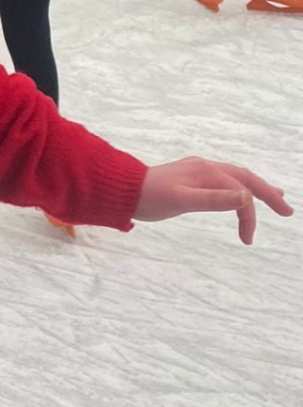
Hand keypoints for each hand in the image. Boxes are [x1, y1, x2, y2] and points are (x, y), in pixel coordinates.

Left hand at [136, 158, 289, 244]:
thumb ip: (213, 199)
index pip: (240, 194)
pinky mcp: (190, 176)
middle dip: (267, 194)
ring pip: (235, 177)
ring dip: (255, 188)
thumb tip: (245, 197)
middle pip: (245, 178)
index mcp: (207, 172)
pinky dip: (238, 186)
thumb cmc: (149, 198)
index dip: (248, 216)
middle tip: (287, 210)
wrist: (121, 189)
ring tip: (275, 196)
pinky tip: (238, 193)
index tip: (247, 240)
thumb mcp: (181, 201)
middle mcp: (205, 166)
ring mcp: (198, 170)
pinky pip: (223, 179)